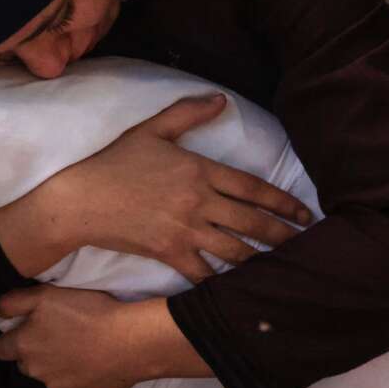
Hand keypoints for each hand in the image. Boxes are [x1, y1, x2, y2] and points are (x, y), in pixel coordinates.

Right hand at [0, 94, 310, 282]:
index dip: (283, 201)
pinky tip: (243, 289)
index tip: (303, 212)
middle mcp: (199, 201)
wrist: (80, 200)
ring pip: (236, 250)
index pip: (253, 187)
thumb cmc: (114, 162)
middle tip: (308, 244)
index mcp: (199, 169)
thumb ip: (188, 112)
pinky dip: (227, 282)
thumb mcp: (151, 130)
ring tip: (286, 268)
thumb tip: (222, 98)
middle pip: (253, 222)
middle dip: (284, 234)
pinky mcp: (169, 253)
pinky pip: (206, 272)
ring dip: (264, 260)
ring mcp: (185, 230)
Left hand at [0, 286, 209, 387]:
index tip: (32, 330)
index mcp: (24, 346)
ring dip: (58, 369)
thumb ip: (14, 302)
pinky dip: (79, 383)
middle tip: (61, 338)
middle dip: (37, 354)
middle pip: (26, 365)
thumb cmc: (89, 312)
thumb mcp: (48, 294)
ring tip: (82, 352)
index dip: (15, 338)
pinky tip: (94, 367)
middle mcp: (35, 373)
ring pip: (49, 380)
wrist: (130, 341)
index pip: (2, 348)